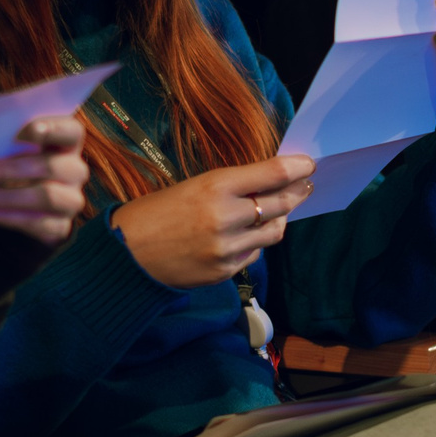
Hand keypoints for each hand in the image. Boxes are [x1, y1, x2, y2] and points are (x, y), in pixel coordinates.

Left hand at [0, 114, 89, 244]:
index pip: (71, 131)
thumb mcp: (10, 144)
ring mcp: (71, 200)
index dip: (51, 130)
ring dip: (7, 197)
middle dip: (12, 170)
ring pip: (47, 197)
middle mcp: (75, 170)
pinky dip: (5, 217)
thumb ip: (4, 136)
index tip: (20, 134)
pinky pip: (37, 224)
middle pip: (52, 167)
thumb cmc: (9, 159)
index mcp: (68, 142)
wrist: (12, 199)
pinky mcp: (60, 226)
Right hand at [110, 155, 315, 288]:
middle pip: (280, 204)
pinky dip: (255, 242)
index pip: (271, 174)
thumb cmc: (155, 212)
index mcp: (214, 187)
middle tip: (304, 186)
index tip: (309, 164)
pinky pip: (254, 254)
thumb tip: (269, 183)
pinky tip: (248, 234)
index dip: (297, 168)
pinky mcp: (224, 272)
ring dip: (280, 219)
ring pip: (273, 232)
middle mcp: (225, 218)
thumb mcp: (192, 186)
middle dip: (296, 192)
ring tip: (281, 210)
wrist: (126, 254)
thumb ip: (231, 187)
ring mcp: (227, 248)